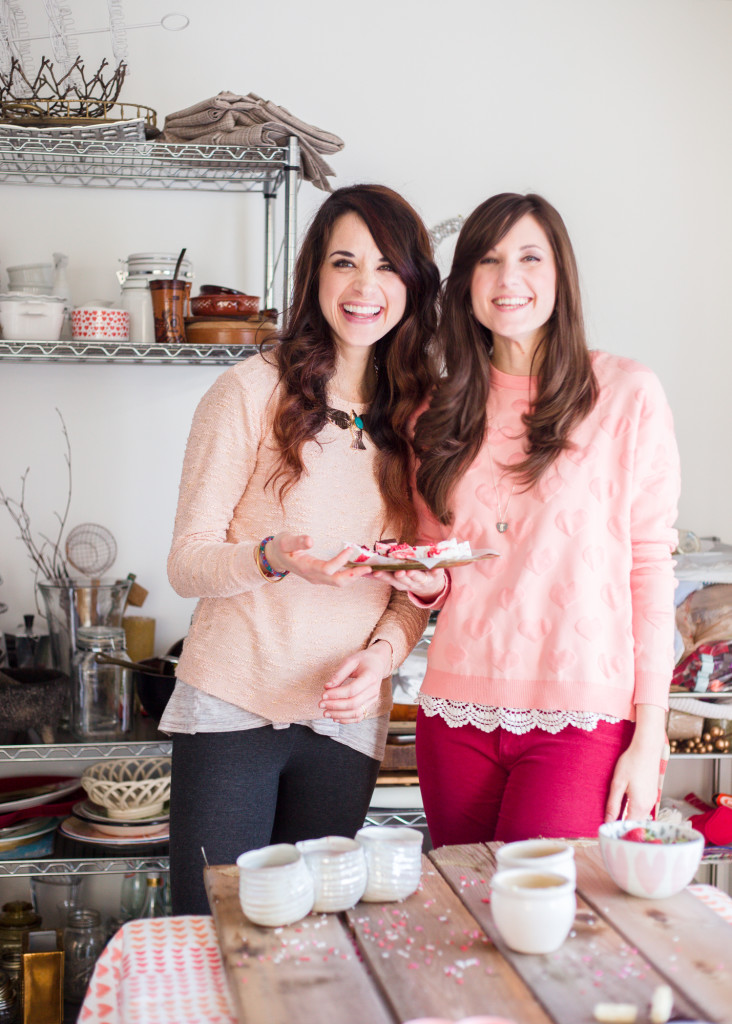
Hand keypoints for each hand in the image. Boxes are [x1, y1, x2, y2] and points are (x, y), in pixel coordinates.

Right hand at [266, 533, 371, 586]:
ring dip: (353, 576)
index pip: (327, 569)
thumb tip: (310, 540)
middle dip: (354, 575)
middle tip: (369, 567)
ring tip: (367, 568)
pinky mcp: (320, 577)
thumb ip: (297, 541)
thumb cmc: (280, 547)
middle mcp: (313, 576)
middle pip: (337, 581)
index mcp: (305, 567)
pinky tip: (357, 568)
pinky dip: (349, 575)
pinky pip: (337, 579)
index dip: (340, 560)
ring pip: (338, 582)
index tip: (349, 549)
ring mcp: (317, 578)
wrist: (275, 557)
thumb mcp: (285, 540)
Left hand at [319, 644, 390, 723]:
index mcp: (370, 677)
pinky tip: (335, 717)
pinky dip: (347, 720)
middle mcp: (374, 690)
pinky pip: (359, 716)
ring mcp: (373, 699)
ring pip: (356, 712)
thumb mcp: (351, 661)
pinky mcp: (370, 705)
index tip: (323, 695)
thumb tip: (327, 687)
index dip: (336, 694)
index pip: (352, 690)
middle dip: (335, 706)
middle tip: (320, 704)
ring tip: (325, 713)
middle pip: (353, 703)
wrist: (378, 664)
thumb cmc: (364, 660)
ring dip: (339, 715)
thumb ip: (339, 674)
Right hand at [371, 567, 445, 600]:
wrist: (430, 588)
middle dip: (400, 576)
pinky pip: (437, 572)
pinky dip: (437, 569)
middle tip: (397, 572)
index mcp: (399, 583)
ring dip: (414, 574)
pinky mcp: (435, 576)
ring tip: (410, 570)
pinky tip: (436, 564)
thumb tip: (364, 571)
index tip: (376, 572)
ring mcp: (423, 580)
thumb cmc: (409, 579)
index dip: (383, 576)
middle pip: (404, 580)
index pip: (389, 579)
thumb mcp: (395, 579)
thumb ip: (382, 574)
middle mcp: (410, 583)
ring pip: (418, 577)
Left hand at [604, 705, 665, 821]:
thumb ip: (613, 804)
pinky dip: (634, 810)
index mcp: (639, 805)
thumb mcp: (618, 783)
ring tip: (614, 814)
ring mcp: (652, 799)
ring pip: (640, 816)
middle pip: (635, 823)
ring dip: (628, 817)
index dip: (617, 828)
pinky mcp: (652, 793)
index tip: (607, 829)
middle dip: (623, 825)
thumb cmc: (631, 763)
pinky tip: (625, 804)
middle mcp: (649, 805)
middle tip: (608, 823)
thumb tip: (608, 821)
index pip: (628, 826)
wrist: (647, 748)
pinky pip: (643, 808)